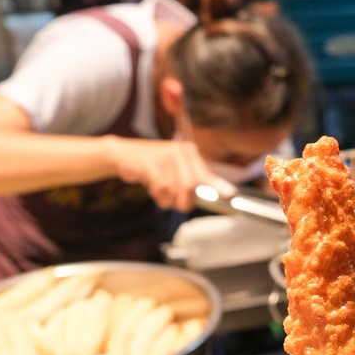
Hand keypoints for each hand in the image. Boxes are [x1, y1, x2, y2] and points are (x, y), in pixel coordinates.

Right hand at [107, 136, 227, 211]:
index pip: (205, 175)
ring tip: (159, 190)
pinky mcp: (149, 163)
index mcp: (189, 153)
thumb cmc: (154, 166)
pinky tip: (151, 187)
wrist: (124, 155)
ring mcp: (164, 156)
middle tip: (175, 202)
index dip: (218, 186)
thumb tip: (227, 193)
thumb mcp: (177, 170)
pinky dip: (156, 194)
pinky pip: (160, 187)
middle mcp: (179, 151)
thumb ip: (198, 181)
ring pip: (173, 190)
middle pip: (190, 186)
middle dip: (183, 201)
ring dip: (166, 199)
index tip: (230, 195)